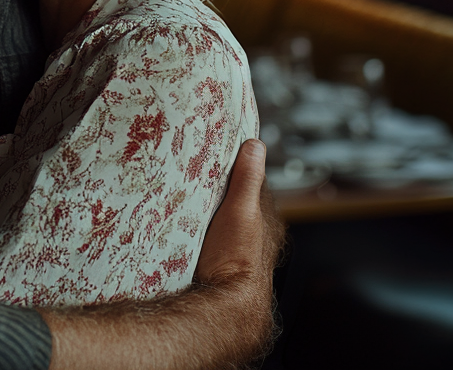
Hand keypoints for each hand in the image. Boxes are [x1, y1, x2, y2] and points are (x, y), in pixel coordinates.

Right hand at [195, 137, 283, 288]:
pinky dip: (201, 225)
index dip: (238, 165)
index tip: (219, 150)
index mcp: (266, 220)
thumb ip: (248, 179)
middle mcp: (255, 235)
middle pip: (236, 200)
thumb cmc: (235, 261)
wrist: (222, 307)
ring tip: (188, 193)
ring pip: (222, 218)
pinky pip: (210, 234)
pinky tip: (186, 222)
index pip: (253, 182)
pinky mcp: (218, 261)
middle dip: (221, 187)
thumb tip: (255, 145)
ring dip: (209, 208)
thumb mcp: (241, 211)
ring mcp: (236, 250)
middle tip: (198, 170)